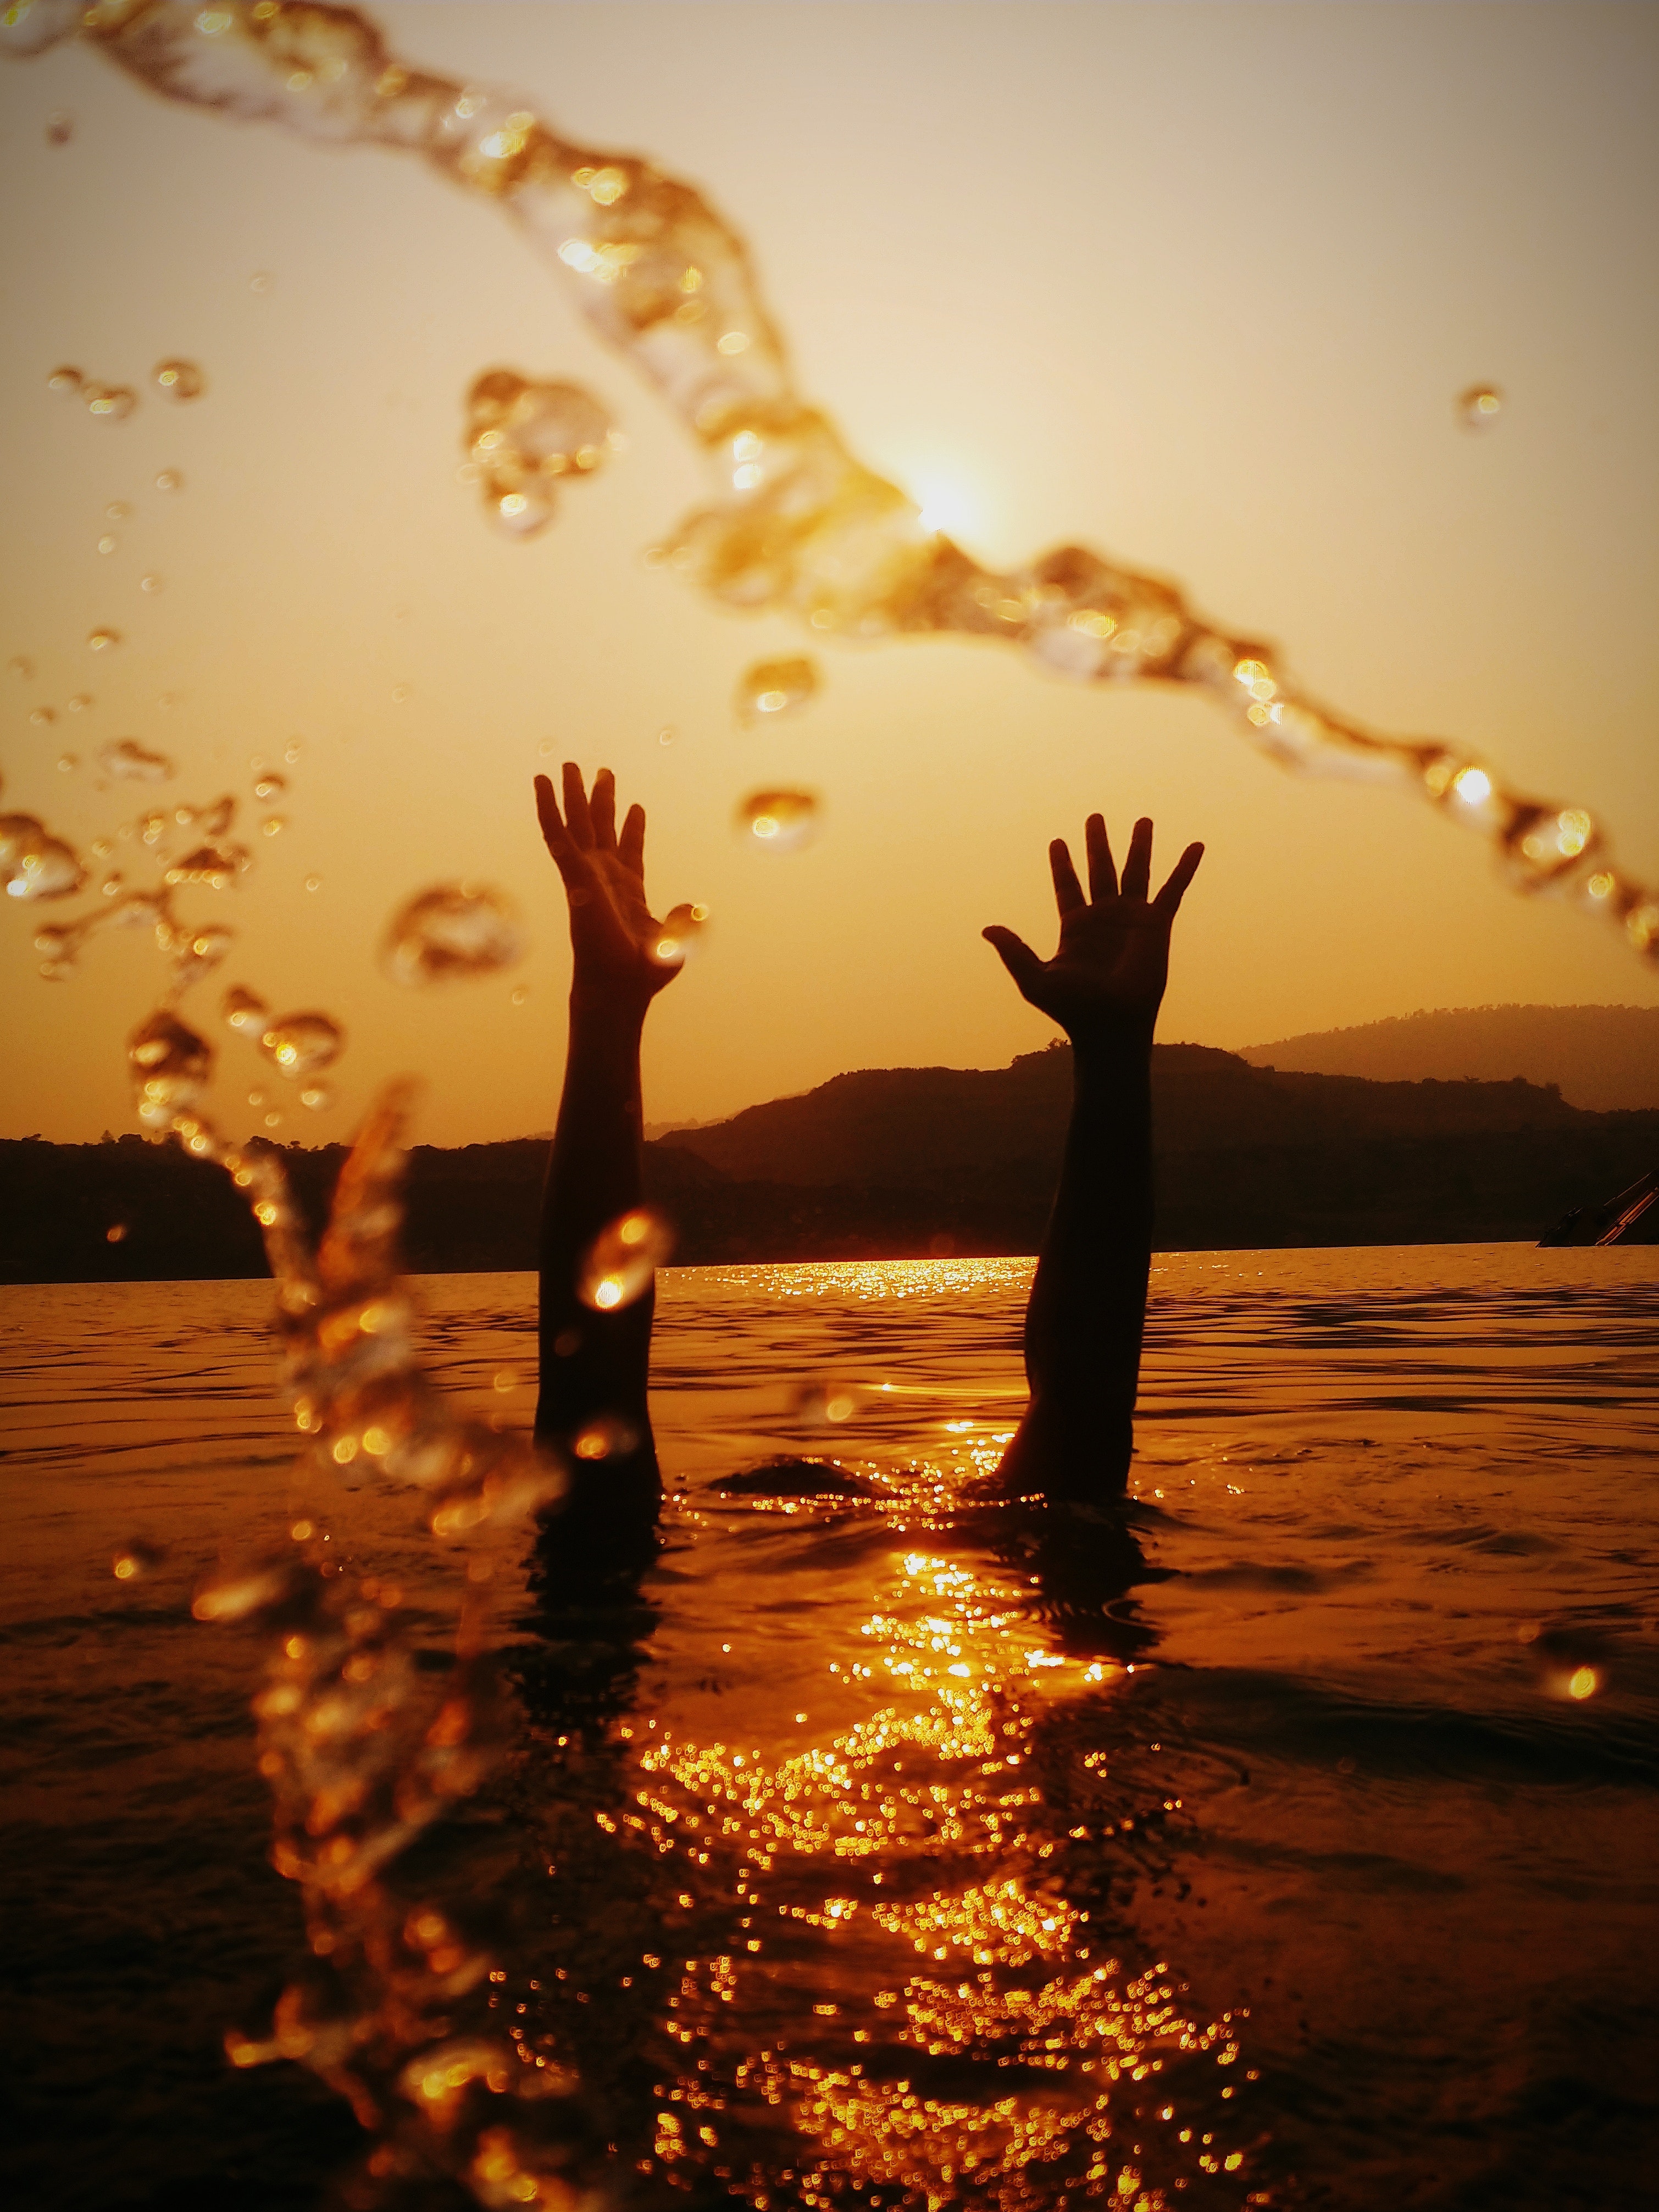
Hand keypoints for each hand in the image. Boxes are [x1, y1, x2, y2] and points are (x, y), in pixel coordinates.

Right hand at [534, 764, 688, 1016]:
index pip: (630, 851)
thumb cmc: (644, 974)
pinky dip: (547, 808)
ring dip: (572, 795)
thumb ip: (683, 922)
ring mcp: (587, 873)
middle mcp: (605, 876)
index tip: (636, 807)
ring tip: (568, 765)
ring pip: (577, 824)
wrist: (619, 986)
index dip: (634, 828)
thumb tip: (694, 908)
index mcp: (629, 889)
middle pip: (601, 828)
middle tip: (601, 770)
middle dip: (600, 799)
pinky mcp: (573, 874)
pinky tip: (540, 782)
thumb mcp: (676, 943)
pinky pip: (556, 834)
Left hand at [983, 814, 1202, 1040]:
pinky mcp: (1157, 926)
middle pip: (1100, 870)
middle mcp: (1103, 918)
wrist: (1111, 1025)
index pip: (1067, 887)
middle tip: (1094, 817)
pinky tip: (1195, 847)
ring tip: (1143, 820)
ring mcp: (1131, 920)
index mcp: (1075, 927)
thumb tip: (986, 929)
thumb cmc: (1073, 1009)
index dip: (1062, 865)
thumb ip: (1014, 951)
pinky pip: (1173, 890)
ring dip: (1140, 846)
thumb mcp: (1035, 980)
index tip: (1057, 842)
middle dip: (1097, 844)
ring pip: (1135, 872)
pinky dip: (1184, 869)